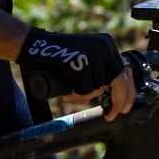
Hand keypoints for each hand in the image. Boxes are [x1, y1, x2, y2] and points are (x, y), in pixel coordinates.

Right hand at [17, 28, 131, 113]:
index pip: (125, 71)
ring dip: (85, 96)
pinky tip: (66, 87)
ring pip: (99, 89)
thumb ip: (98, 71)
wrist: (30, 44)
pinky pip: (85, 90)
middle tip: (112, 115)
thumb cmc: (55, 58)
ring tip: (69, 90)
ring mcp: (92, 53)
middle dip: (118, 101)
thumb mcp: (83, 59)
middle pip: (120, 81)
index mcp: (106, 44)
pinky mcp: (79, 63)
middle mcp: (103, 46)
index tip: (124, 107)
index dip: (127, 93)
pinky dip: (76, 94)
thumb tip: (113, 96)